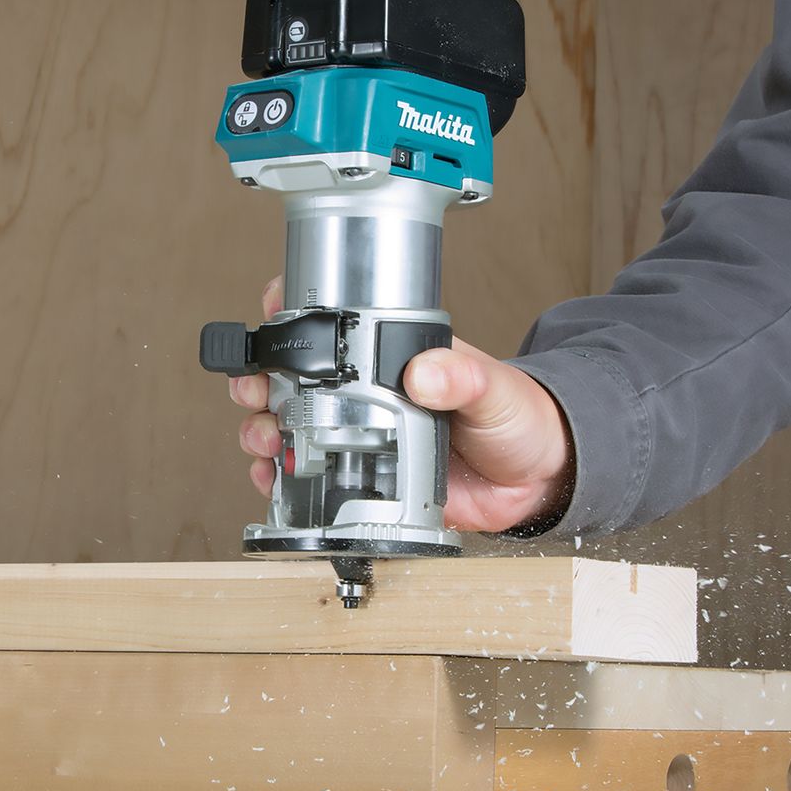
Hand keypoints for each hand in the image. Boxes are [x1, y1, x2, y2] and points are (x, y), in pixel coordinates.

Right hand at [229, 276, 574, 532]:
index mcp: (395, 359)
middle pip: (296, 378)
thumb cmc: (519, 418)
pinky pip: (315, 477)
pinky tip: (273, 478)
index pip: (336, 323)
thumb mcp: (494, 389)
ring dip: (265, 429)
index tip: (272, 311)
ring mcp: (364, 436)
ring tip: (262, 436)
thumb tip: (425, 372)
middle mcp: (371, 393)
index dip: (294, 313)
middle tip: (253, 388)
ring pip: (294, 425)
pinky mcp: (367, 480)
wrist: (537, 478)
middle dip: (261, 379)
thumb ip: (463, 377)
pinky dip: (285, 479)